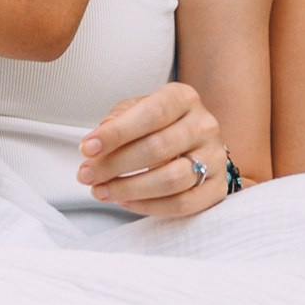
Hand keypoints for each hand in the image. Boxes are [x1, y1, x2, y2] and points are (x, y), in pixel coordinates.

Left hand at [77, 82, 230, 217]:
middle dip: (115, 165)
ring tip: (101, 191)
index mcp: (184, 98)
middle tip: (87, 175)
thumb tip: (98, 141)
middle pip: (159, 148)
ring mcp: (215, 158)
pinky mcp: (218, 187)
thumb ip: (117, 121)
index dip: (117, 133)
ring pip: (172, 180)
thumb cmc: (158, 125)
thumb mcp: (135, 111)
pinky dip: (150, 206)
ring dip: (129, 189)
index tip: (87, 148)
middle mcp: (204, 125)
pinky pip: (183, 204)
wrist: (194, 143)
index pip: (152, 114)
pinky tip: (126, 202)